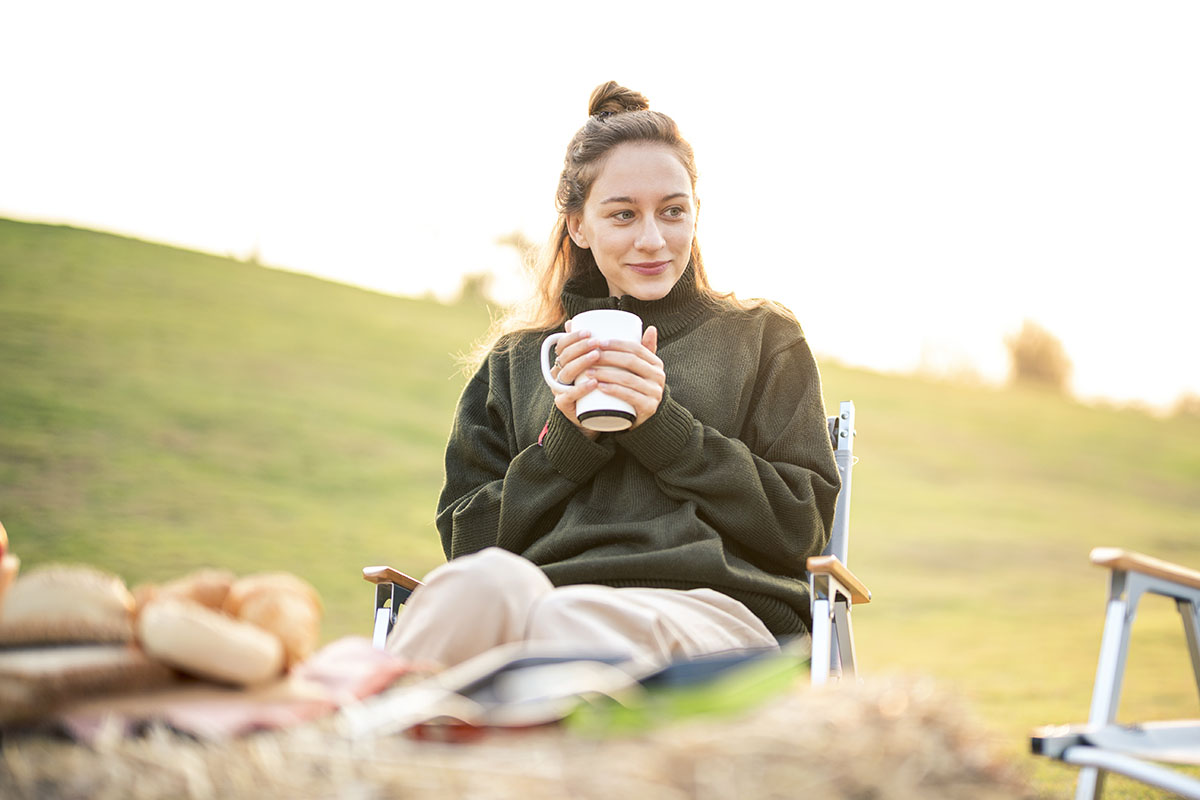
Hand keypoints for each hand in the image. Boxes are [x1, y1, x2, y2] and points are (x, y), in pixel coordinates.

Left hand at [550, 324, 664, 434]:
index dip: (617, 343)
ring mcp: (655, 392)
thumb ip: (642, 350)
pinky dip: (614, 391)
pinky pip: (631, 397)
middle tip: (589, 357)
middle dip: (608, 357)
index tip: (598, 342)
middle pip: (630, 362)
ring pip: (628, 379)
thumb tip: (649, 326)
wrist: (646, 419)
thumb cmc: (637, 389)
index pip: (636, 348)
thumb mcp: (640, 370)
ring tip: (587, 372)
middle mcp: (658, 376)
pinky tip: (600, 387)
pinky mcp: (649, 408)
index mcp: (656, 363)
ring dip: (606, 374)